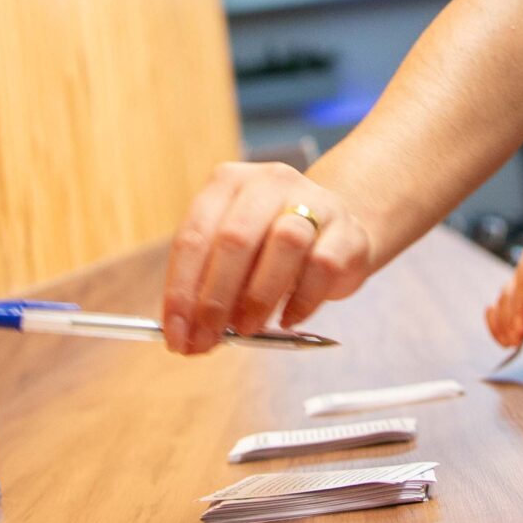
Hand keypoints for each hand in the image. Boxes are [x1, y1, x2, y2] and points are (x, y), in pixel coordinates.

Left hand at [161, 162, 374, 354]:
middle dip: (215, 298)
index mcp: (228, 183)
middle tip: (206, 339)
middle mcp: (268, 182)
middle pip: (235, 239)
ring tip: (246, 328)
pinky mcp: (346, 230)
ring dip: (258, 296)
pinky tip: (287, 319)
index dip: (181, 290)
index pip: (194, 236)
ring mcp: (312, 200)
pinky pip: (322, 265)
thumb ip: (209, 285)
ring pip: (284, 243)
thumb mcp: (234, 254)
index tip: (176, 334)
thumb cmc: (271, 246)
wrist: (338, 227)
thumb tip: (187, 334)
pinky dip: (301, 301)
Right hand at [483, 230, 522, 355]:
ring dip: (508, 320)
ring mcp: (522, 285)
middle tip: (522, 328)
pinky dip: (500, 327)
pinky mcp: (516, 307)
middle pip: (517, 280)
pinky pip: (500, 314)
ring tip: (515, 341)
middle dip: (518, 306)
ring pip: (507, 299)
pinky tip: (506, 341)